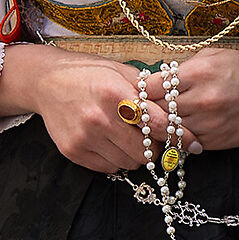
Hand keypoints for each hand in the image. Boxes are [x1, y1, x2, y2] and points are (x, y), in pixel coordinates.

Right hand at [0, 45, 171, 171]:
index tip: (193, 144)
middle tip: (151, 137)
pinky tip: (110, 141)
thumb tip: (180, 110)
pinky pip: (109, 168)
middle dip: (154, 147)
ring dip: (135, 154)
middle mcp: (99, 118)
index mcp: (115, 94)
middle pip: (146, 152)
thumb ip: (148, 91)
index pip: (158, 124)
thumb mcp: (120, 72)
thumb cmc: (89, 74)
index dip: (178, 135)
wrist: (45, 82)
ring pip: (129, 163)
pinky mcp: (73, 152)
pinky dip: (116, 159)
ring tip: (126, 136)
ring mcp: (85, 138)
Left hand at [146, 49, 238, 151]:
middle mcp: (203, 99)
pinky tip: (184, 126)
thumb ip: (184, 67)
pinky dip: (180, 137)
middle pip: (157, 109)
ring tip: (166, 116)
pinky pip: (185, 143)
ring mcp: (209, 124)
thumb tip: (155, 78)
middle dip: (150, 108)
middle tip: (148, 106)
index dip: (143, 89)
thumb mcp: (215, 56)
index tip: (142, 89)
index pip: (152, 86)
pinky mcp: (215, 142)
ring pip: (169, 129)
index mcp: (200, 72)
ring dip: (164, 125)